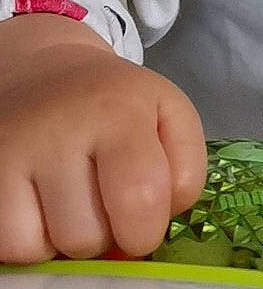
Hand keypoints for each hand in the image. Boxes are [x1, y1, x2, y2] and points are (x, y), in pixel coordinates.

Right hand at [0, 14, 206, 263]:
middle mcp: (62, 131)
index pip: (142, 196)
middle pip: (92, 236)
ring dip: (71, 239)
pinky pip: (13, 250)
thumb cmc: (117, 103)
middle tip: (109, 204)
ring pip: (49, 249)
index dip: (149, 227)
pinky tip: (44, 207)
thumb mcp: (169, 114)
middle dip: (109, 235)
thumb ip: (186, 168)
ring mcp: (14, 155)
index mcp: (121, 111)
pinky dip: (33, 242)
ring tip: (76, 199)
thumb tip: (164, 220)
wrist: (44, 71)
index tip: (147, 219)